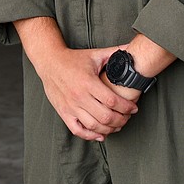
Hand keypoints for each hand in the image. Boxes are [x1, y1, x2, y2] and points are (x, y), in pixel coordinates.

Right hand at [13, 18, 138, 141]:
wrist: (49, 62)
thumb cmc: (73, 59)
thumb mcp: (94, 54)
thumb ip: (114, 53)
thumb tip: (131, 48)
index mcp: (88, 82)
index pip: (112, 101)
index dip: (126, 107)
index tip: (134, 108)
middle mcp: (79, 97)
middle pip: (105, 117)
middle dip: (121, 120)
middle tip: (128, 117)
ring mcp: (71, 107)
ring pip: (94, 126)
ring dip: (109, 129)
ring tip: (117, 125)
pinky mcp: (64, 112)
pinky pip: (78, 130)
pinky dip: (90, 136)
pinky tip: (100, 134)